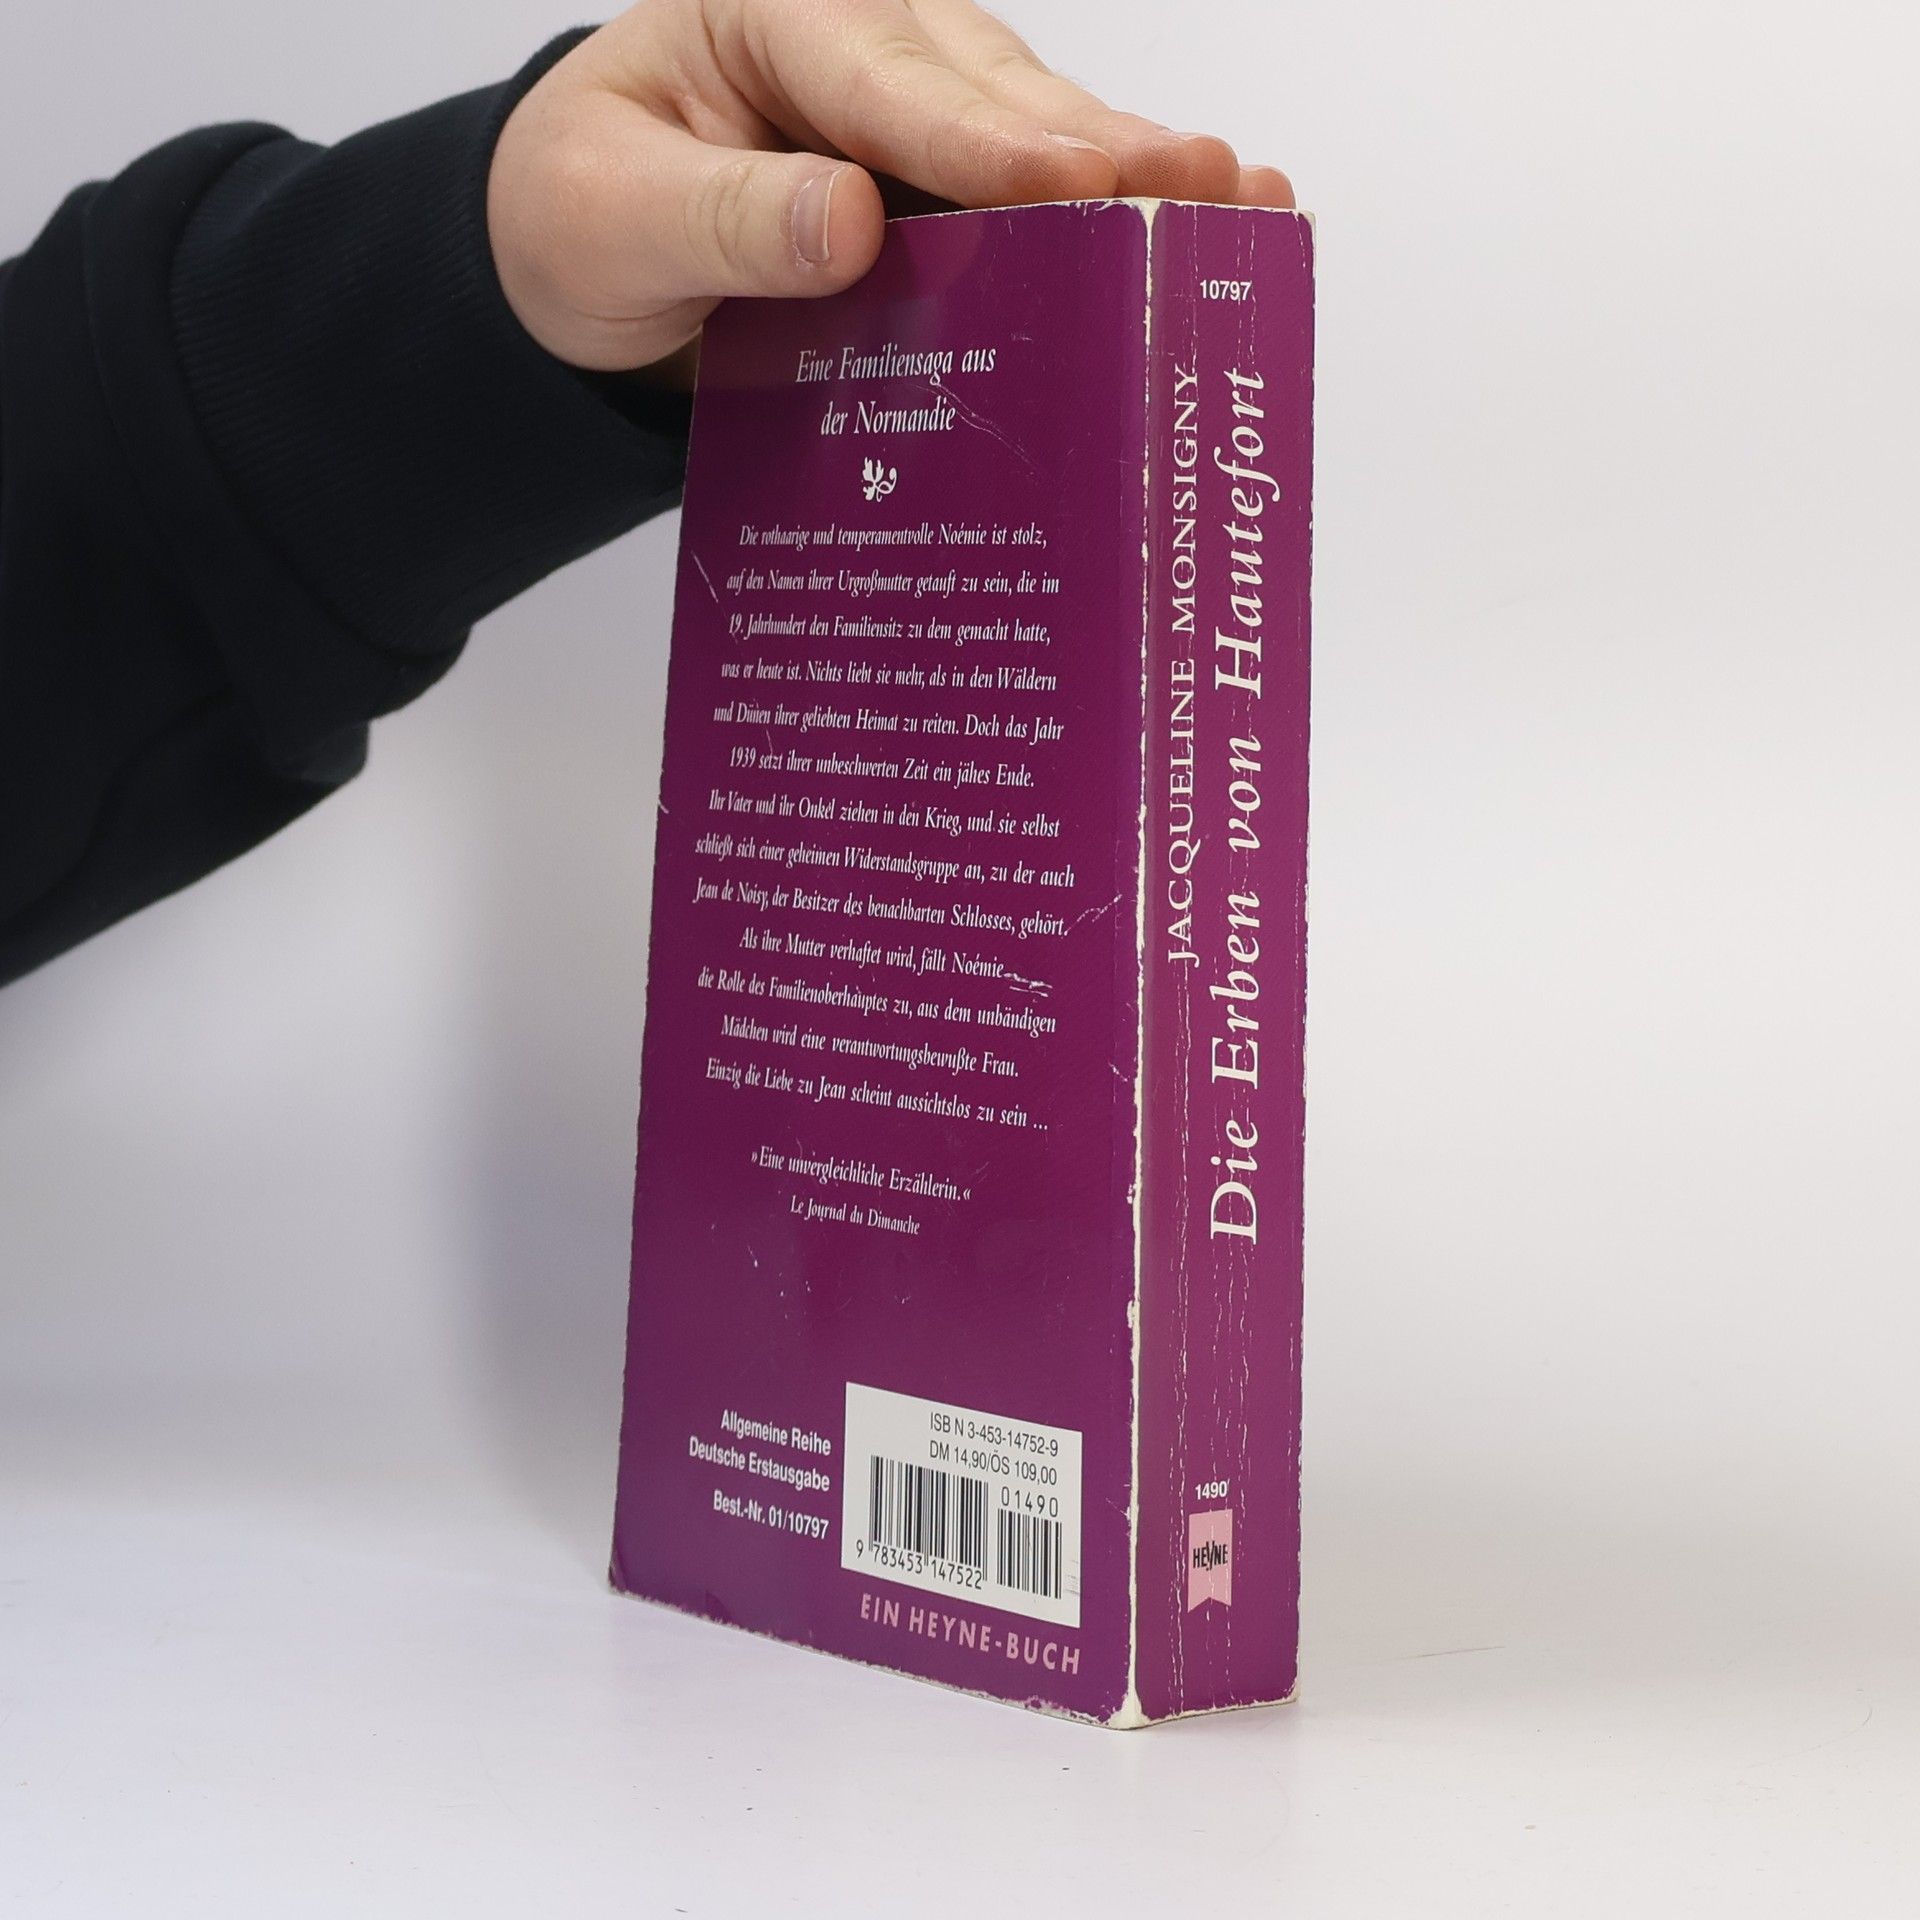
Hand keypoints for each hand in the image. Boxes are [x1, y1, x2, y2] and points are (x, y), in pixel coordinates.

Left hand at [487, 0, 1294, 373]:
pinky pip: (1029, 197)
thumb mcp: (613, 219)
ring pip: (1034, 138)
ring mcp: (918, 109)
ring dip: (1132, 183)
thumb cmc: (582, 214)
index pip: (886, 83)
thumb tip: (848, 223)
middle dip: (1105, 150)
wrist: (579, 255)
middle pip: (994, 99)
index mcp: (774, 19)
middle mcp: (866, 44)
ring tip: (1238, 208)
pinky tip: (1187, 238)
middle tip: (1212, 185)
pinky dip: (1103, 228)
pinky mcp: (945, 178)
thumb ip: (721, 220)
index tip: (1075, 187)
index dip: (987, 142)